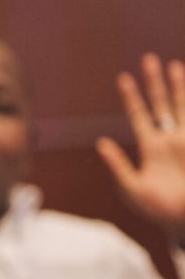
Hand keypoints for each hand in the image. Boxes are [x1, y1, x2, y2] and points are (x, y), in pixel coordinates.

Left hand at [96, 54, 184, 245]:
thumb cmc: (159, 210)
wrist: (183, 219)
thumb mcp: (133, 188)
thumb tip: (101, 142)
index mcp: (150, 149)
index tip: (123, 78)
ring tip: (173, 65)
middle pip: (161, 104)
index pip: (139, 116)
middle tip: (149, 58)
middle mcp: (169, 141)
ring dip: (178, 86)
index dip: (131, 97)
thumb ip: (118, 164)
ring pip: (182, 107)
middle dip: (155, 82)